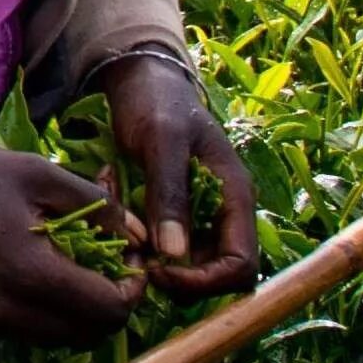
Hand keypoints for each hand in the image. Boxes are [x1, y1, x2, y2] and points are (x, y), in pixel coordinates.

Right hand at [0, 125, 144, 344]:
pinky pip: (15, 329)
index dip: (132, 290)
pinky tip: (25, 271)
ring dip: (72, 313)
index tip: (130, 263)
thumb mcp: (34, 171)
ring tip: (68, 269)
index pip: (108, 310)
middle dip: (107, 306)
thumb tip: (134, 233)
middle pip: (84, 336)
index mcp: (28, 273)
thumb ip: (93, 204)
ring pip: (50, 338)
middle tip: (105, 269)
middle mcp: (4, 311)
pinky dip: (36, 311)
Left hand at [99, 55, 259, 299]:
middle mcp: (225, 213)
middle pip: (220, 275)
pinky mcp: (178, 215)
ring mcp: (203, 216)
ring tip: (125, 242)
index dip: (206, 281)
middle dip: (181, 280)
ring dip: (159, 265)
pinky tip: (121, 227)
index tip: (160, 272)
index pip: (242, 265)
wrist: (142, 80)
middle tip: (138, 266)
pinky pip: (169, 248)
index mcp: (235, 196)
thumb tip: (174, 254)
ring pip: (192, 266)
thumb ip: (169, 194)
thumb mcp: (161, 141)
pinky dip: (145, 247)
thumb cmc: (156, 103)